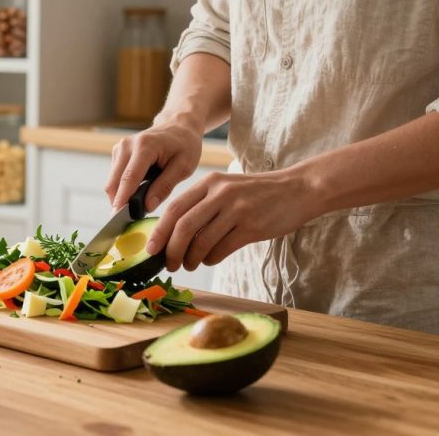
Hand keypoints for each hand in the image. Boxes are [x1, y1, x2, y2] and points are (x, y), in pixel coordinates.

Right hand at [105, 120, 203, 211]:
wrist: (178, 127)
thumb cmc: (185, 146)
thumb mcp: (183, 167)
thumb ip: (165, 186)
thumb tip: (147, 206)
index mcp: (145, 146)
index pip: (129, 177)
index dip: (122, 198)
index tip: (117, 217)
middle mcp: (127, 145)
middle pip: (114, 181)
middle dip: (119, 202)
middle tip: (131, 219)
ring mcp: (120, 148)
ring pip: (112, 181)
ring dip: (120, 196)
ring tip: (138, 206)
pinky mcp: (117, 153)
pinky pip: (115, 177)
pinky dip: (122, 188)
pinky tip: (137, 192)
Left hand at [146, 169, 319, 270]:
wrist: (298, 189)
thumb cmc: (256, 194)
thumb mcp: (225, 189)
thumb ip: (201, 205)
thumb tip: (172, 234)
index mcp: (209, 183)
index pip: (175, 208)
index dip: (159, 231)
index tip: (151, 249)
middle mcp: (220, 194)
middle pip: (184, 226)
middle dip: (171, 250)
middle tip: (169, 264)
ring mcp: (237, 210)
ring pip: (202, 241)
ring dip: (192, 259)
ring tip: (190, 264)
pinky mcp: (252, 227)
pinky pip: (222, 249)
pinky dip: (211, 258)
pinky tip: (210, 259)